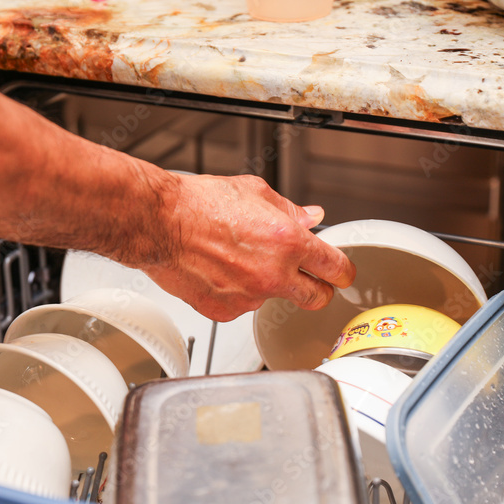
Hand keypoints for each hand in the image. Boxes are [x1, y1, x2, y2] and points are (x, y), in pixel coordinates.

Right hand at [139, 173, 355, 321]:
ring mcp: (250, 297)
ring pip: (274, 299)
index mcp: (288, 242)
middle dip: (318, 290)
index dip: (343, 273)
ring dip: (268, 285)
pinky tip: (221, 272)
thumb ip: (290, 211)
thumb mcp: (255, 192)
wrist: (159, 223)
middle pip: (317, 298)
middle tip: (310, 280)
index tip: (342, 274)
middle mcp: (273, 274)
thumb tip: (310, 218)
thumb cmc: (198, 205)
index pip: (336, 268)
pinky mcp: (225, 311)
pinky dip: (238, 293)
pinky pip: (243, 306)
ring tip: (240, 260)